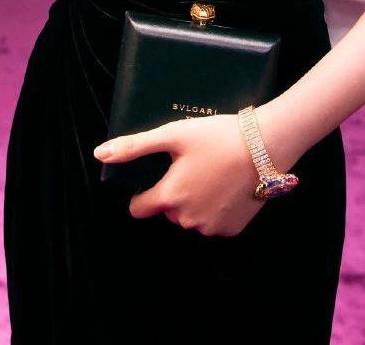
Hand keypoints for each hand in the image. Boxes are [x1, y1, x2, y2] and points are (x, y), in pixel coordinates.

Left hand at [94, 115, 267, 237]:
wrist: (265, 146)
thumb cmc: (217, 136)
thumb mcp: (173, 135)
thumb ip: (135, 146)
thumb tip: (100, 154)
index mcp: (169, 198)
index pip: (138, 208)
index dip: (143, 192)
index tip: (157, 175)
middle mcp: (187, 220)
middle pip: (167, 212)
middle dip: (174, 193)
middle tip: (191, 166)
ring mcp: (210, 228)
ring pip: (191, 218)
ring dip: (195, 202)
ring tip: (211, 172)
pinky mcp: (232, 229)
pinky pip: (213, 223)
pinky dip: (216, 208)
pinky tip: (226, 185)